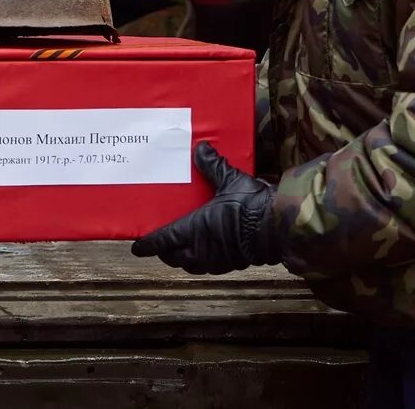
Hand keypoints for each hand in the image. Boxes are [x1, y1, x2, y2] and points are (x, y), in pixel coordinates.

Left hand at [131, 141, 278, 273]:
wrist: (278, 226)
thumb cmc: (250, 206)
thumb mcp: (229, 180)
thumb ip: (212, 166)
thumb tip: (201, 148)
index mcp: (194, 229)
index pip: (163, 240)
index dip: (148, 244)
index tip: (136, 247)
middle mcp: (201, 249)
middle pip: (174, 257)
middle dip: (164, 252)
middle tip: (159, 243)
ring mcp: (218, 259)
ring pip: (191, 264)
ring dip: (182, 258)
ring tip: (179, 249)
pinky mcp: (233, 263)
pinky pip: (210, 265)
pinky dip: (202, 260)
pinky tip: (207, 249)